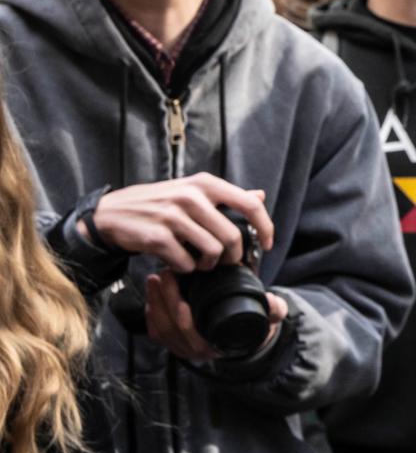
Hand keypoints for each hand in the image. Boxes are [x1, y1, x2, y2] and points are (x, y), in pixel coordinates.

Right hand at [91, 174, 274, 272]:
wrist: (110, 213)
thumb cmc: (158, 204)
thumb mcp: (192, 191)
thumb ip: (226, 196)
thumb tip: (260, 195)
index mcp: (205, 184)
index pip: (249, 204)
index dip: (265, 227)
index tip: (267, 244)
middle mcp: (191, 197)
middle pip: (232, 236)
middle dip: (233, 256)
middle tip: (223, 261)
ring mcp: (173, 216)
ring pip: (212, 252)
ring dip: (208, 264)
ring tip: (199, 261)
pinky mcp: (157, 237)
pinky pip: (186, 263)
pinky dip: (186, 268)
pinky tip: (178, 261)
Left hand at [145, 271, 286, 363]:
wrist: (247, 339)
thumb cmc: (254, 327)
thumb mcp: (270, 319)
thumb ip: (275, 310)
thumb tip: (272, 302)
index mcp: (217, 347)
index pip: (193, 338)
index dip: (184, 321)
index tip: (182, 299)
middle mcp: (197, 352)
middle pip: (170, 330)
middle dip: (164, 302)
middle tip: (165, 276)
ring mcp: (183, 348)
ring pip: (160, 330)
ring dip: (154, 304)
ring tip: (155, 280)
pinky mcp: (173, 342)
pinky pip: (156, 331)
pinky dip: (151, 312)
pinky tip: (152, 293)